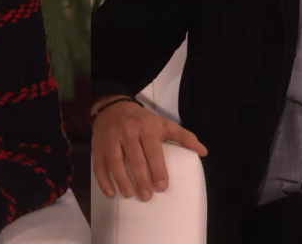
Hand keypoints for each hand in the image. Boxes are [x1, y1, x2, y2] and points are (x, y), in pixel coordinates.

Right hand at [91, 95, 206, 201]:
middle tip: (147, 196)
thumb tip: (203, 152)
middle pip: (134, 158)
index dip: (157, 169)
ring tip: (130, 194)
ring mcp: (111, 139)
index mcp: (146, 127)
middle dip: (141, 179)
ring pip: (115, 162)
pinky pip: (99, 165)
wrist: (113, 107)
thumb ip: (184, 137)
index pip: (152, 150)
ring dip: (122, 180)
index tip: (162, 186)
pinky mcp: (98, 146)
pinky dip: (104, 180)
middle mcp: (128, 132)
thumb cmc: (142, 120)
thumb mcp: (164, 124)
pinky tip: (111, 193)